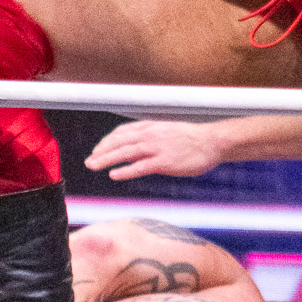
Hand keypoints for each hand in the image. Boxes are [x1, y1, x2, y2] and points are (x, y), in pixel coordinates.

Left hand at [85, 120, 226, 180]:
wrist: (212, 142)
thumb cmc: (192, 139)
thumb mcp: (168, 132)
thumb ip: (152, 137)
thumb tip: (139, 146)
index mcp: (151, 127)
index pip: (122, 132)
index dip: (107, 142)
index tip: (97, 150)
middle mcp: (150, 135)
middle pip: (119, 141)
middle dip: (101, 151)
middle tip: (89, 161)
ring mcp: (157, 148)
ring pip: (125, 152)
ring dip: (106, 159)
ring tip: (93, 165)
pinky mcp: (164, 162)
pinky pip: (140, 167)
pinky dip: (125, 170)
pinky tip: (114, 175)